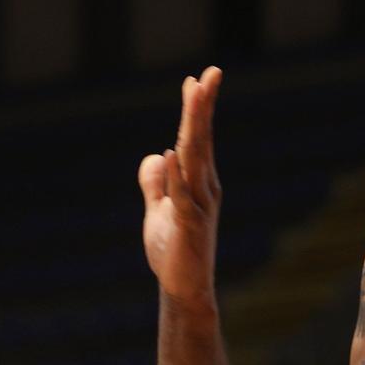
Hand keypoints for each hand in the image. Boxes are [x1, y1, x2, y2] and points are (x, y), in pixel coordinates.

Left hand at [139, 67, 221, 306]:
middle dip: (203, 107)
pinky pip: (183, 196)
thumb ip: (155, 185)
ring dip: (194, 129)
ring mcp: (200, 206)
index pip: (196, 139)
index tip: (196, 80)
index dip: (196, 110)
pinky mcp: (190, 226)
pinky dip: (177, 174)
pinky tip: (172, 152)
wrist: (184, 290)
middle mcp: (204, 188)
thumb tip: (155, 157)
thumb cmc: (174, 252)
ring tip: (195, 99)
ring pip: (196, 160)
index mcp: (198, 182)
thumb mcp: (159, 211)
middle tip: (209, 74)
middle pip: (201, 141)